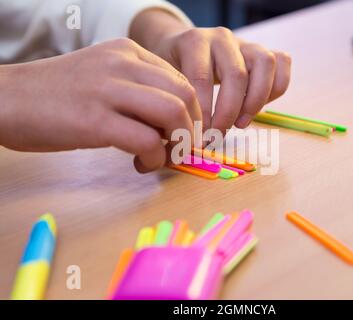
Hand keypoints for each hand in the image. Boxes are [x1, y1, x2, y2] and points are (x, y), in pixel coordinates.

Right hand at [0, 38, 201, 172]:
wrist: (5, 98)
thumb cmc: (57, 95)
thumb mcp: (104, 80)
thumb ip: (138, 94)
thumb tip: (172, 126)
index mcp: (128, 52)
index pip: (181, 80)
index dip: (193, 113)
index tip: (186, 135)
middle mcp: (123, 64)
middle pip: (186, 94)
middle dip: (193, 129)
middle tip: (181, 150)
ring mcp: (108, 90)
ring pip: (173, 113)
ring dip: (178, 143)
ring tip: (162, 158)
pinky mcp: (94, 120)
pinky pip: (146, 139)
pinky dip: (154, 157)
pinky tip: (141, 164)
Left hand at [131, 9, 291, 133]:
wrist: (182, 47)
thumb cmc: (173, 72)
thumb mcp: (165, 83)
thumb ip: (172, 107)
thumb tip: (170, 149)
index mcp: (194, 42)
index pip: (201, 79)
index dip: (202, 113)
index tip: (198, 138)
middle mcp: (222, 38)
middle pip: (236, 75)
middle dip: (228, 113)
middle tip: (217, 136)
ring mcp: (246, 43)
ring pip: (265, 64)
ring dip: (256, 101)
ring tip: (241, 124)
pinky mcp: (263, 52)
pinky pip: (282, 63)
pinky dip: (276, 88)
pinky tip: (258, 107)